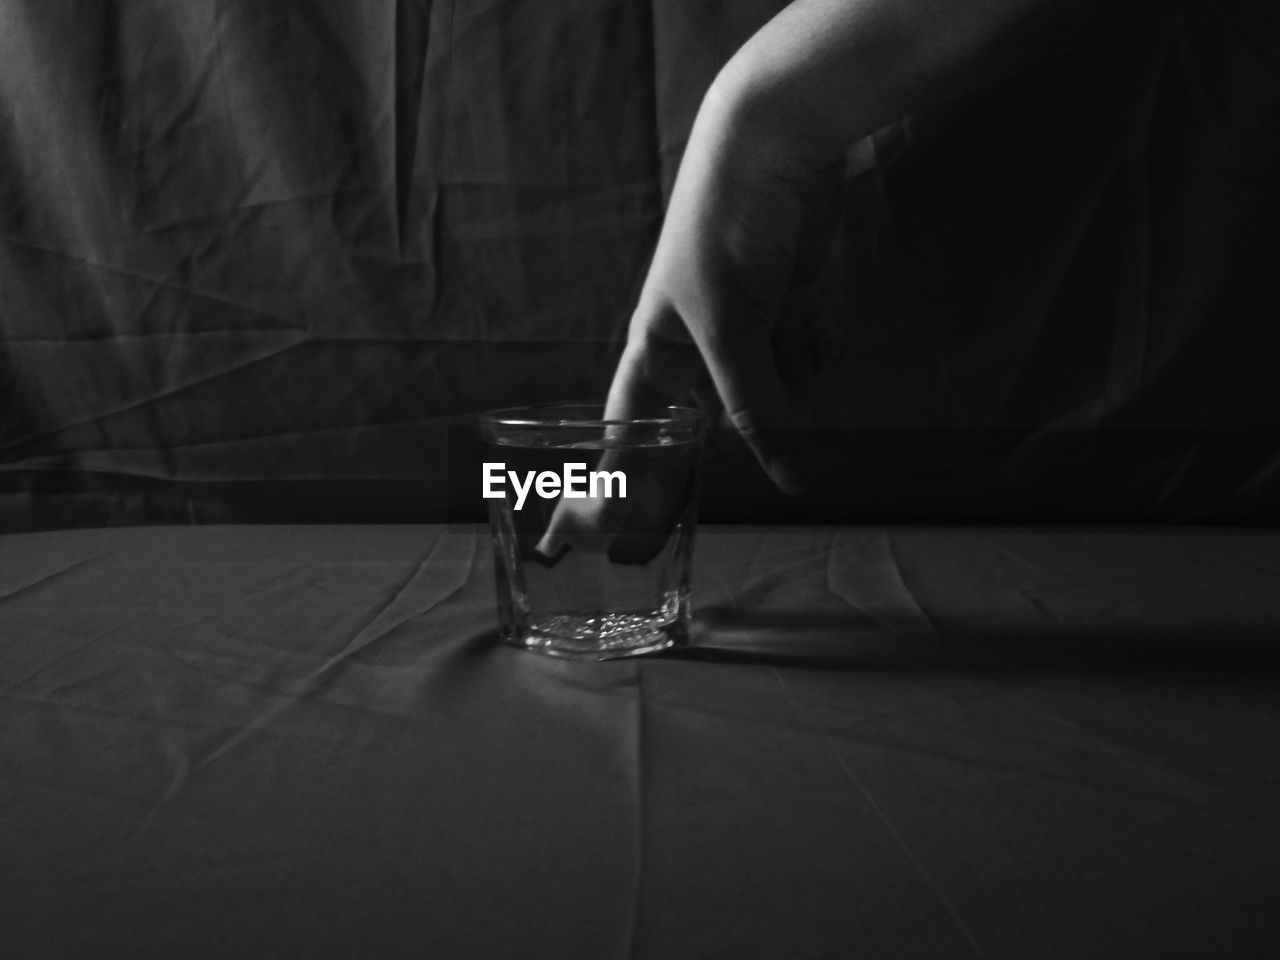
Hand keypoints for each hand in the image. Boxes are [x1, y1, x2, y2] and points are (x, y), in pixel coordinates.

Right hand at [605, 76, 846, 492]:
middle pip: (714, 423)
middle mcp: (699, 350)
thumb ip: (756, 407)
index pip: (630, 428)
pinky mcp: (794, 313)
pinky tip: (818, 306)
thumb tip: (785, 474)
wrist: (775, 146)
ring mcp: (751, 332)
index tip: (609, 534)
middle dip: (737, 440)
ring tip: (792, 313)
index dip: (624, 478)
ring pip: (777, 394)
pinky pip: (810, 359)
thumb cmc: (723, 234)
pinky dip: (819, 341)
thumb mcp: (730, 330)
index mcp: (657, 351)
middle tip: (724, 484)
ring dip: (794, 373)